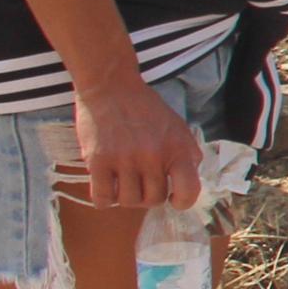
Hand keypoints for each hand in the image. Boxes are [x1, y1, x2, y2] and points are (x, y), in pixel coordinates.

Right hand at [61, 75, 202, 214]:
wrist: (111, 86)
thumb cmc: (146, 108)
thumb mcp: (178, 127)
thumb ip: (187, 154)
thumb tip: (189, 183)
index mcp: (177, 148)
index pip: (189, 191)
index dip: (182, 201)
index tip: (174, 199)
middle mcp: (153, 156)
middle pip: (153, 200)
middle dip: (148, 196)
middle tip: (142, 183)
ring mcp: (124, 159)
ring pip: (128, 201)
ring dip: (126, 197)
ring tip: (124, 182)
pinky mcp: (98, 161)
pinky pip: (103, 198)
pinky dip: (104, 199)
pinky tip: (106, 187)